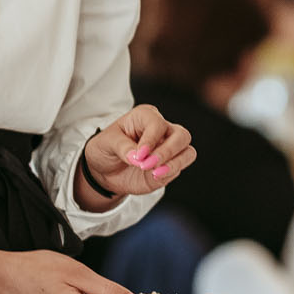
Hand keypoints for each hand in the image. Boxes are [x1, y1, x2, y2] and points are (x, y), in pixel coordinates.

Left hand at [76, 105, 195, 207]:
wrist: (105, 171)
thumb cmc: (105, 148)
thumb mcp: (105, 143)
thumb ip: (122, 147)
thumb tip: (138, 157)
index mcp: (146, 116)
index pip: (158, 124)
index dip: (150, 140)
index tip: (138, 155)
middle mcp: (162, 130)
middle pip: (181, 135)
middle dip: (168, 151)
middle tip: (149, 164)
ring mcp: (168, 149)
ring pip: (188, 152)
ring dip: (173, 164)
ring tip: (154, 173)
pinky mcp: (170, 166)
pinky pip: (179, 168)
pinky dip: (169, 173)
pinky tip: (153, 177)